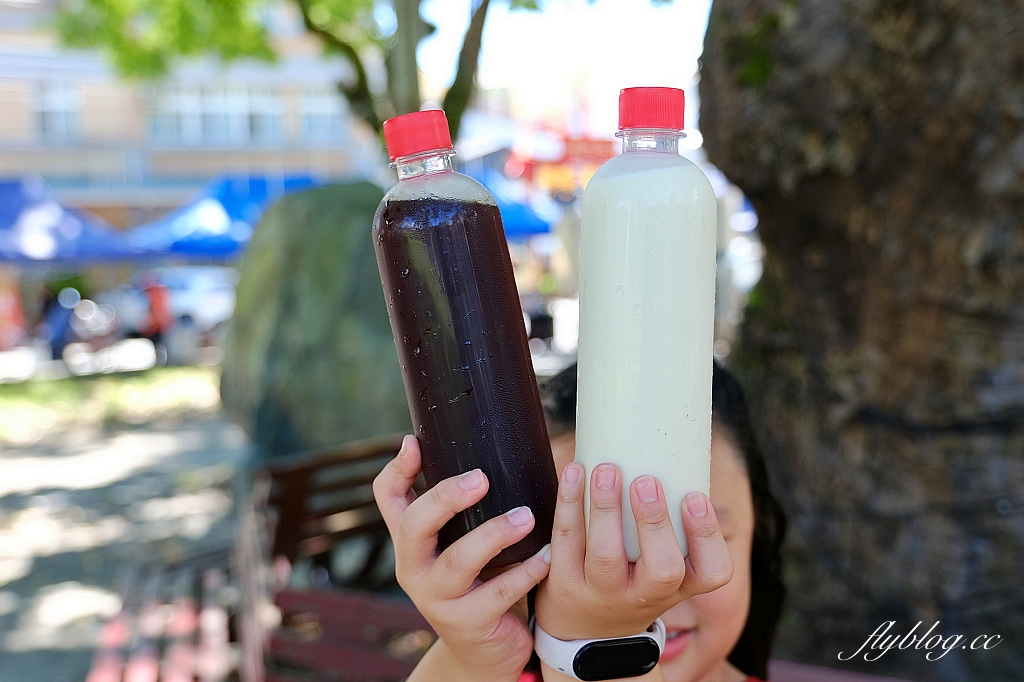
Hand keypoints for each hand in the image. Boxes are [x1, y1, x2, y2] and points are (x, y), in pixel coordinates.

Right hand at [372, 435, 551, 681]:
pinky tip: (546, 557)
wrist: (484, 654)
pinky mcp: (467, 624)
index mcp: (410, 542)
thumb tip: (493, 453)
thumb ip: (465, 511)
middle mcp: (414, 568)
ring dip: (493, 535)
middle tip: (482, 478)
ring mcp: (436, 599)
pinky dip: (524, 572)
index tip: (413, 443)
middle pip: (413, 526)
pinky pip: (496, 594)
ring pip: (457, 562)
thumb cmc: (479, 584)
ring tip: (525, 517)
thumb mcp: (461, 544)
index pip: (387, 500)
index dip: (396, 470)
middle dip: (445, 498)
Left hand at [535, 462, 732, 640]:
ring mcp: (603, 593)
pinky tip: (574, 473)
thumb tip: (670, 447)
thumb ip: (671, 524)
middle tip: (647, 482)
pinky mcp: (564, 583)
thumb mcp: (662, 569)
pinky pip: (567, 541)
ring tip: (606, 470)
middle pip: (661, 569)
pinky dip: (569, 503)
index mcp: (679, 586)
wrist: (583, 631)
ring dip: (606, 509)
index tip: (695, 497)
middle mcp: (645, 595)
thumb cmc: (632, 581)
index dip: (707, 536)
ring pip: (605, 556)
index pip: (712, 572)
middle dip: (655, 523)